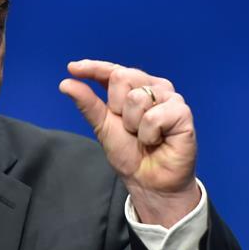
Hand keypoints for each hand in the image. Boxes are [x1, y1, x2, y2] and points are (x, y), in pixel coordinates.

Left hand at [59, 59, 200, 227]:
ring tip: (144, 137)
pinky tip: (157, 141)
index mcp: (137, 87)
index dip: (93, 67)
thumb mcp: (103, 126)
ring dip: (133, 125)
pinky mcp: (182, 113)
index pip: (114, 70)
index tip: (73, 68)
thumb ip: (88, 103)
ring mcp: (171, 98)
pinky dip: (148, 134)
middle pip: (122, 77)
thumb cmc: (130, 154)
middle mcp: (155, 88)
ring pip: (137, 98)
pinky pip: (154, 116)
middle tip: (129, 129)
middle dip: (117, 108)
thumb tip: (66, 82)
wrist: (148, 182)